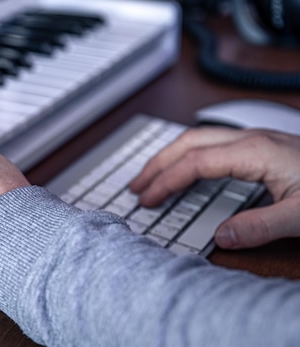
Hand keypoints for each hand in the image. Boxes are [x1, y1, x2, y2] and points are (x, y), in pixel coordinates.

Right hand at [129, 126, 299, 248]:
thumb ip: (260, 227)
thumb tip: (220, 237)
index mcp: (256, 152)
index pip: (196, 161)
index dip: (167, 180)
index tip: (147, 199)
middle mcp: (252, 140)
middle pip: (190, 141)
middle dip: (158, 162)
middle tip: (136, 185)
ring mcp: (256, 140)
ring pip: (199, 138)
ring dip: (170, 156)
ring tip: (151, 177)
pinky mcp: (261, 147)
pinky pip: (212, 144)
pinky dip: (188, 157)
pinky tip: (187, 172)